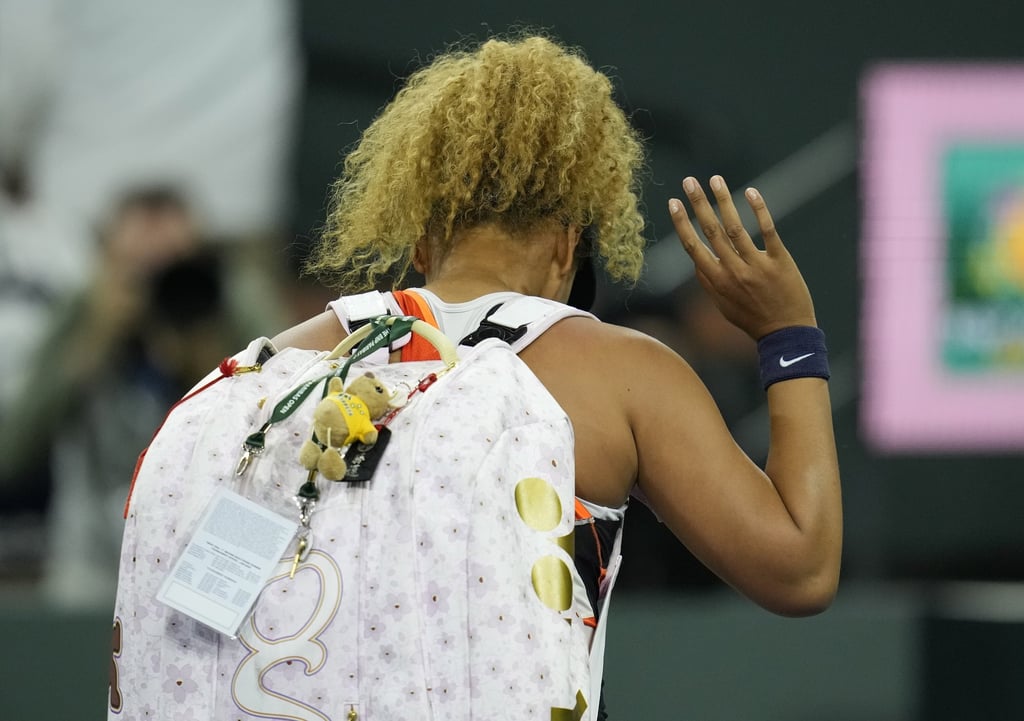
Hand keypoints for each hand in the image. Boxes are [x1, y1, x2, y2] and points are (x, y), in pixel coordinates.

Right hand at [668, 175, 816, 340]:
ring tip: (715, 179)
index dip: (682, 223)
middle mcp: (734, 272)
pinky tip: (750, 192)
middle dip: (698, 204)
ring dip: (724, 201)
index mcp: (717, 282)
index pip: (693, 247)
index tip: (673, 202)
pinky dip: (759, 210)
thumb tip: (695, 257)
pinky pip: (767, 231)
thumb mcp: (722, 305)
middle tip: (689, 181)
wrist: (786, 333)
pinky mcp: (780, 261)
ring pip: (736, 227)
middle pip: (712, 232)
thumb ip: (708, 281)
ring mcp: (757, 266)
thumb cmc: (751, 319)